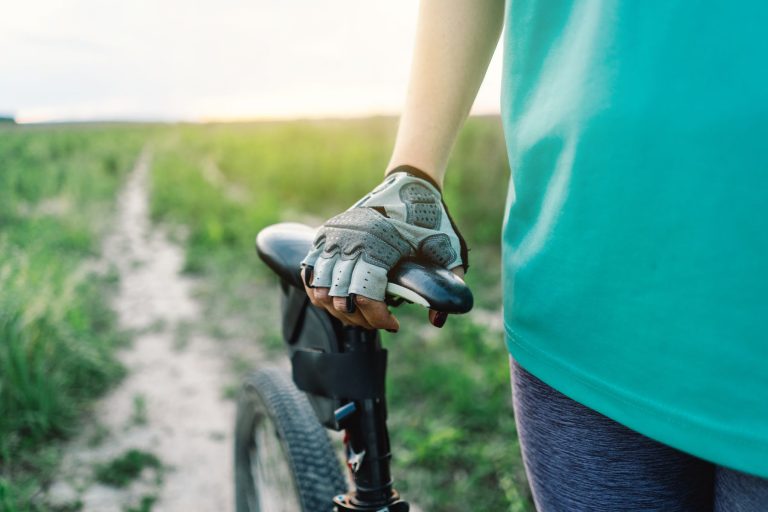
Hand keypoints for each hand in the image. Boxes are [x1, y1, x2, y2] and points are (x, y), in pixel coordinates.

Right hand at [300, 167, 467, 330]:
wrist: (407, 187)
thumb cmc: (429, 221)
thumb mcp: (447, 249)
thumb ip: (449, 285)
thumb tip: (436, 321)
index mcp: (376, 245)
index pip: (365, 297)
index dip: (378, 318)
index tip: (393, 325)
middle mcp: (348, 242)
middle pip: (341, 300)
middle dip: (362, 320)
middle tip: (379, 322)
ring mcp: (332, 238)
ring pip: (320, 291)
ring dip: (340, 311)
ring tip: (361, 314)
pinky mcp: (324, 236)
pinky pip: (310, 274)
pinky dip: (321, 293)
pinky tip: (342, 299)